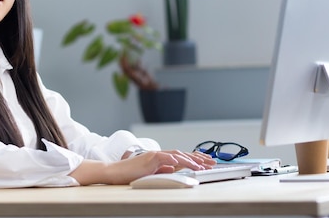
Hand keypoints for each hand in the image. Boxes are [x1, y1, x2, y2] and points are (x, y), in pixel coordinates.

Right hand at [69, 150, 215, 185]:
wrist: (116, 172)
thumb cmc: (131, 174)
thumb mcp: (151, 172)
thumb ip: (162, 169)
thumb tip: (174, 169)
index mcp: (161, 158)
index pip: (181, 157)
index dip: (195, 159)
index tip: (207, 162)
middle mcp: (159, 154)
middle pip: (182, 154)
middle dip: (198, 158)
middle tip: (212, 162)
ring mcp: (155, 155)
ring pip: (177, 155)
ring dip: (190, 160)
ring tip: (201, 165)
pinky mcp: (149, 158)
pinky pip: (164, 157)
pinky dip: (174, 159)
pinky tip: (182, 162)